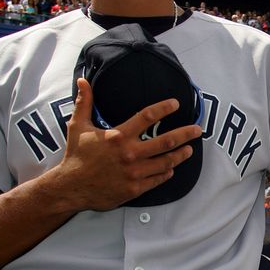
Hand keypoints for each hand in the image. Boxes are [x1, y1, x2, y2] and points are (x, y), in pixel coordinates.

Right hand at [51, 78, 202, 211]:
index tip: (176, 103)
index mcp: (118, 135)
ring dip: (181, 154)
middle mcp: (129, 153)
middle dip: (185, 133)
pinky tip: (172, 168)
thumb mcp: (78, 126)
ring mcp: (134, 172)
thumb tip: (82, 80)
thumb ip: (84, 103)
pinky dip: (167, 172)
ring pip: (166, 162)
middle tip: (198, 129)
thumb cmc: (75, 155)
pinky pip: (157, 179)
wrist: (70, 187)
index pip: (147, 116)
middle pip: (166, 141)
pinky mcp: (134, 188)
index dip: (164, 108)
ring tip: (190, 149)